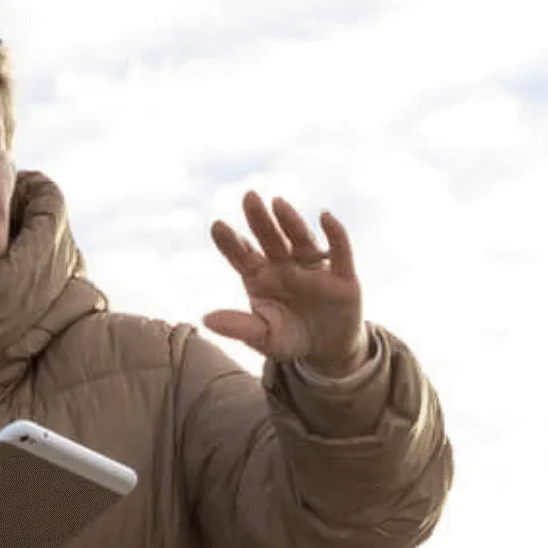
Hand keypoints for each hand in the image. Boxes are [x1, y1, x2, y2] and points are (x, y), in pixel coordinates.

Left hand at [202, 191, 370, 374]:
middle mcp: (285, 266)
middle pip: (270, 239)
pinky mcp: (342, 276)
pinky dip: (335, 233)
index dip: (231, 242)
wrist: (328, 350)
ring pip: (301, 239)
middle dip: (260, 220)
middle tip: (249, 197)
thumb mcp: (265, 337)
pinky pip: (339, 251)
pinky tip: (325, 217)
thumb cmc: (290, 338)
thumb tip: (205, 320)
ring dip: (291, 221)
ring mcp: (312, 268)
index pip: (243, 255)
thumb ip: (239, 327)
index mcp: (261, 277)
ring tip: (278, 203)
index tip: (218, 226)